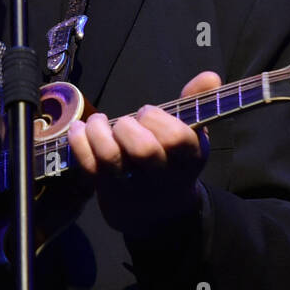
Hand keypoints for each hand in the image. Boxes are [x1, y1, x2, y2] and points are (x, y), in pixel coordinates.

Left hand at [66, 71, 220, 240]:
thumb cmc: (174, 161)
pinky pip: (89, 167)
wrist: (163, 214)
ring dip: (98, 132)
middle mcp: (162, 176)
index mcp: (188, 158)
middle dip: (127, 127)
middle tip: (124, 123)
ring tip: (97, 122)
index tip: (147, 113)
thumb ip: (197, 102)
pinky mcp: (108, 193)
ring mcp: (133, 188)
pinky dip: (79, 143)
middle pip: (143, 150)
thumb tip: (210, 76)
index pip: (177, 138)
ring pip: (111, 158)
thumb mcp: (192, 133)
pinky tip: (79, 129)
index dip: (157, 120)